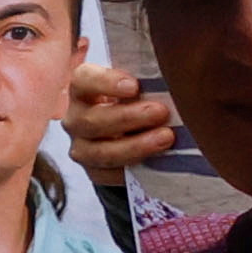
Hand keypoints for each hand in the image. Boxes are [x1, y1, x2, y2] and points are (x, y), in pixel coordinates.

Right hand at [62, 62, 178, 186]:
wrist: (131, 129)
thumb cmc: (137, 98)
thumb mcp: (139, 85)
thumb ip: (148, 81)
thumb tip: (175, 77)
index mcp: (82, 89)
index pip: (83, 81)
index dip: (105, 83)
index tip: (134, 86)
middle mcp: (76, 118)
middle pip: (92, 120)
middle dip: (129, 117)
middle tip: (161, 112)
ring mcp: (82, 147)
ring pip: (100, 152)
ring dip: (135, 145)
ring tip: (165, 137)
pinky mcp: (94, 171)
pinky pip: (109, 174)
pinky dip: (134, 166)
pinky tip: (156, 159)